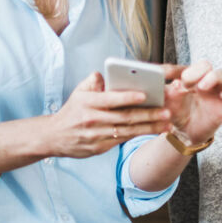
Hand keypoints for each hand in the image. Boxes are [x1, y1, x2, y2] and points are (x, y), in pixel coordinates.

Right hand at [47, 72, 171, 158]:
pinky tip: (154, 132)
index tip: (146, 95)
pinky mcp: (99, 148)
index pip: (111, 99)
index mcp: (87, 103)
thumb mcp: (78, 92)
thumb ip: (93, 81)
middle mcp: (92, 120)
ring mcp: (96, 136)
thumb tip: (105, 74)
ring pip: (127, 131)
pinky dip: (139, 136)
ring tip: (167, 124)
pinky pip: (122, 141)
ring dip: (149, 128)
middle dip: (148, 115)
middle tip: (166, 112)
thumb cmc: (72, 111)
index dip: (128, 97)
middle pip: (124, 118)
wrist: (54, 137)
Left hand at [162, 61, 221, 144]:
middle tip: (186, 83)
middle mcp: (204, 80)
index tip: (168, 77)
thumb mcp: (168, 105)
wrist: (187, 133)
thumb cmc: (177, 114)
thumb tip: (170, 85)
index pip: (185, 66)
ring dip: (214, 77)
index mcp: (189, 77)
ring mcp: (217, 91)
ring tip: (202, 87)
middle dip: (197, 71)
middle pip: (206, 65)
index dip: (178, 70)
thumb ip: (167, 94)